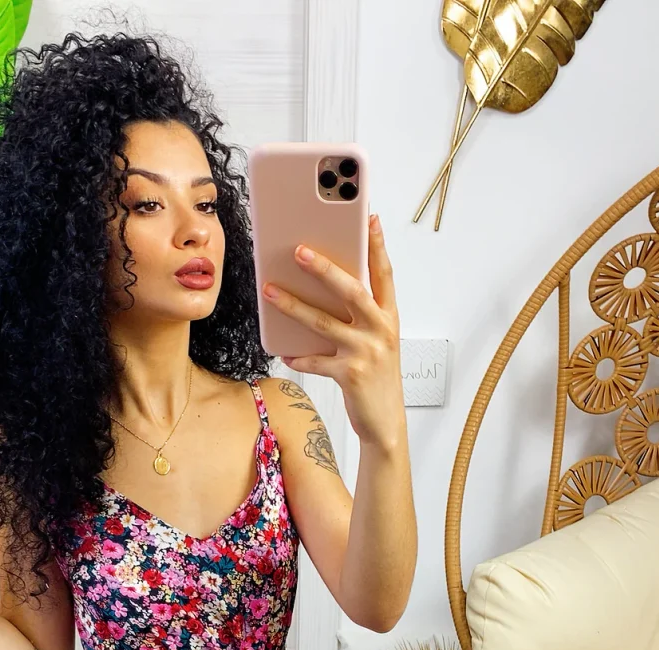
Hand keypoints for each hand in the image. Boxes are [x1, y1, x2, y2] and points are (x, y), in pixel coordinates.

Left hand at [261, 212, 402, 445]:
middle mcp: (381, 330)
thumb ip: (360, 315)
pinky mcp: (350, 375)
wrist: (385, 422)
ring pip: (324, 322)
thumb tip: (324, 288)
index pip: (384, 274)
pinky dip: (298, 355)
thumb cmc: (377, 376)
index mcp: (389, 317)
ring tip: (270, 290)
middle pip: (352, 290)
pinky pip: (315, 360)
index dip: (377, 245)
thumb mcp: (376, 341)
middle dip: (324, 268)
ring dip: (293, 305)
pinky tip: (283, 350)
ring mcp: (366, 352)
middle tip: (299, 250)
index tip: (369, 217)